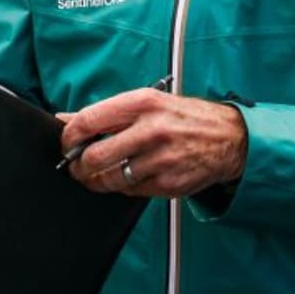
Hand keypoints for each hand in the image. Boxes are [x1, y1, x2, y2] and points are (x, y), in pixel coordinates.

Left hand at [59, 89, 247, 196]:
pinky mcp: (169, 183)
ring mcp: (162, 159)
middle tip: (76, 167)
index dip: (68, 137)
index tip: (66, 144)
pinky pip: (131, 191)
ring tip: (95, 176)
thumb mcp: (147, 102)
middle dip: (77, 166)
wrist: (230, 137)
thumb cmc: (183, 117)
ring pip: (110, 179)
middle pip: (95, 157)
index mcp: (142, 103)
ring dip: (96, 181)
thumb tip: (64, 118)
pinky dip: (123, 187)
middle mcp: (151, 130)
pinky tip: (126, 178)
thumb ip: (106, 113)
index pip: (88, 121)